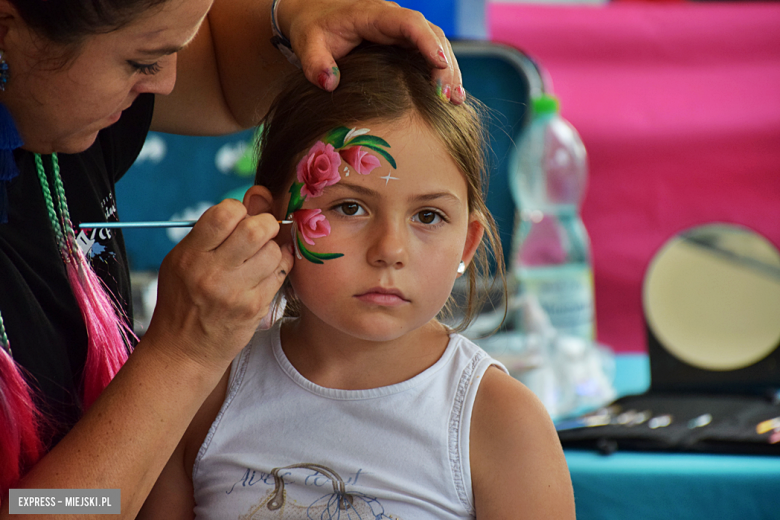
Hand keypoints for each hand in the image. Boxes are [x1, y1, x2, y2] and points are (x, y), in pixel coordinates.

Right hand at [144, 199, 293, 370]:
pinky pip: (280, 274)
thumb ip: (218, 228)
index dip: (240, 209)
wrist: (184, 350)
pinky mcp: (253, 308)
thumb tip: (259, 193)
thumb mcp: (186, 260)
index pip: (226, 213)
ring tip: (260, 259)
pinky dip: (278, 269)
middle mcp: (211, 272)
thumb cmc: (185, 298)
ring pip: (273, 251)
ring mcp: (234, 292)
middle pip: (257, 229)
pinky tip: (266, 274)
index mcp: (190, 254)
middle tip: (261, 233)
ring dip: (272, 249)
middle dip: (265, 225)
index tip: (239, 220)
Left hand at [276, 0, 464, 103]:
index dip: (426, 42)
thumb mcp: (307, 44)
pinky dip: (441, 74)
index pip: (408, 23)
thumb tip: (329, 83)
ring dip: (449, 71)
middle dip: (444, 64)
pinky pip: (429, 54)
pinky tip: (449, 98)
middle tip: (449, 97)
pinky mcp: (404, 43)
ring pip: (436, 44)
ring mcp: (401, 31)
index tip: (440, 64)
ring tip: (455, 101)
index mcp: (373, 14)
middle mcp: (394, 19)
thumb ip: (315, 63)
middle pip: (431, 34)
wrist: (313, 17)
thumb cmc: (312, 29)